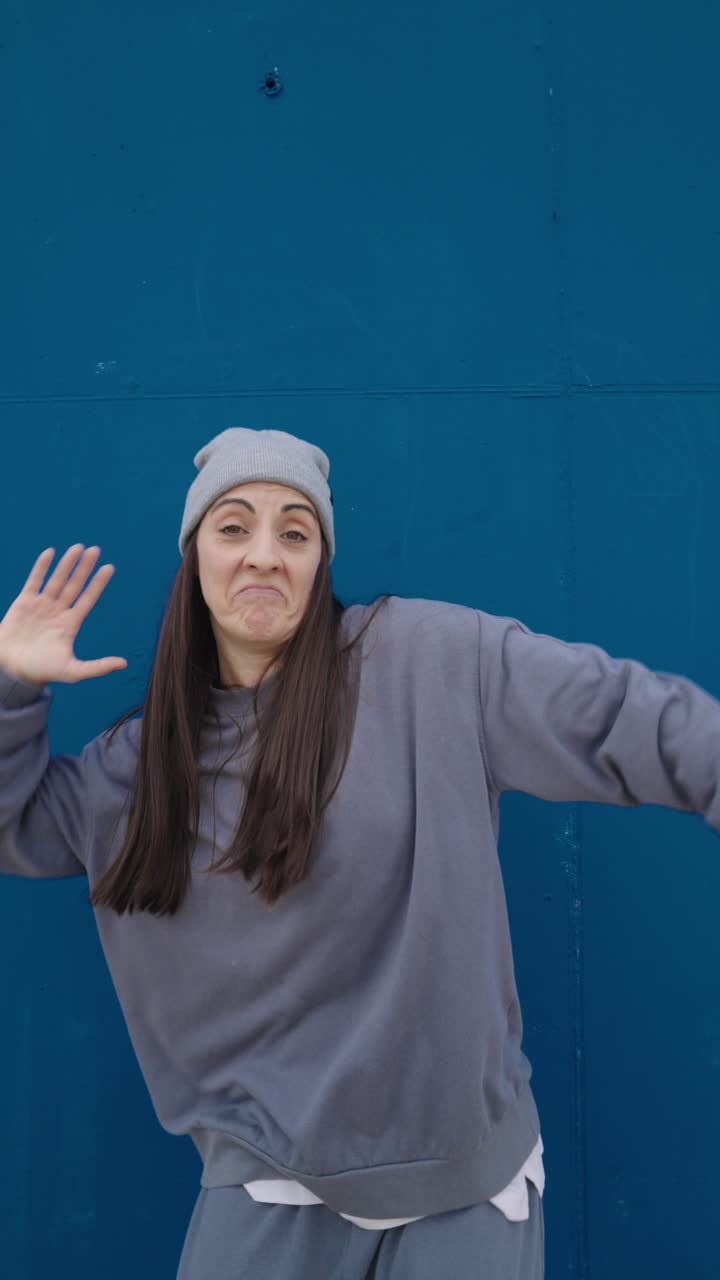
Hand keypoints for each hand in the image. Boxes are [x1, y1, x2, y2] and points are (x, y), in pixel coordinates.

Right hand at [0, 545, 127, 684]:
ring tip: (78, 547)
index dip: (98, 584)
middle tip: (96, 550)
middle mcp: (58, 611)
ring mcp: (42, 605)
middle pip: (75, 585)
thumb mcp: (73, 671)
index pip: (88, 599)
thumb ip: (98, 667)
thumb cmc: (42, 670)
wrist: (12, 669)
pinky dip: (42, 567)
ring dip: (67, 564)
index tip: (109, 567)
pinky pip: (34, 581)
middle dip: (85, 568)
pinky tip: (51, 553)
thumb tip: (124, 663)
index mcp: (70, 624)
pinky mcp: (24, 602)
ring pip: (57, 579)